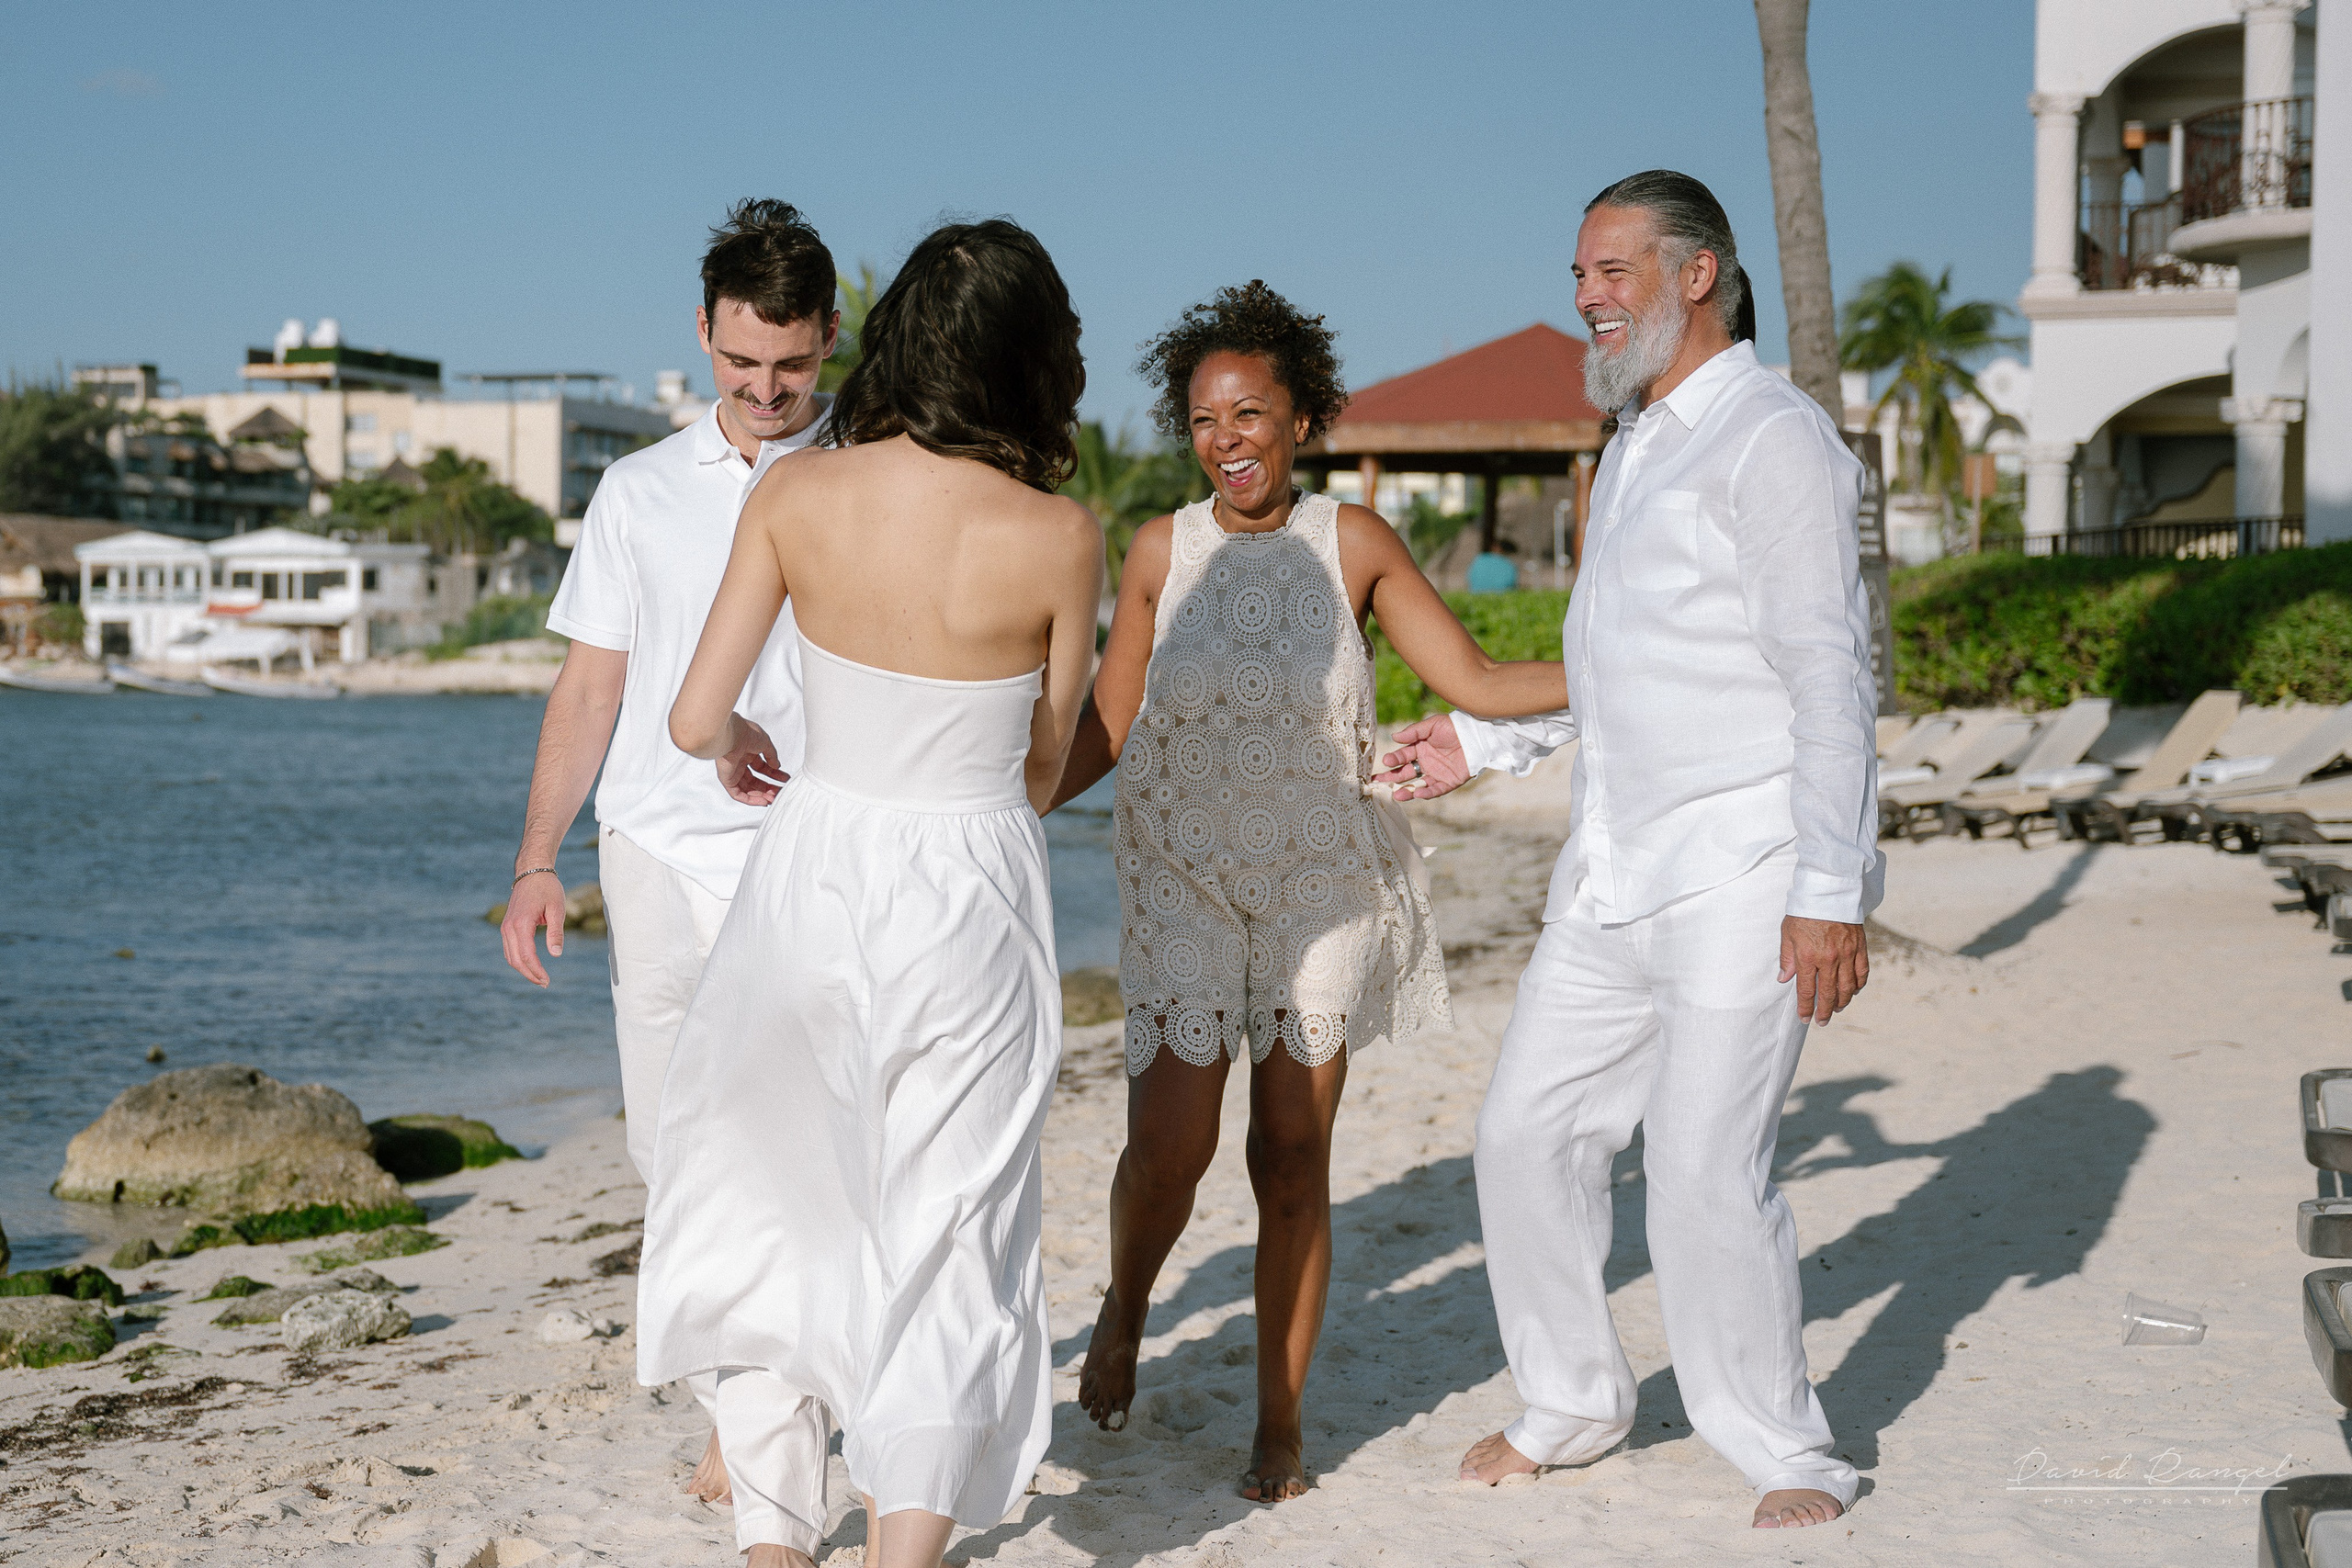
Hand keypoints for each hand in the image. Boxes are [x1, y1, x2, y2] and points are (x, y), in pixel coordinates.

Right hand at [501, 869, 566, 987]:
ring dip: (523, 969)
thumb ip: (556, 932)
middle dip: (529, 974)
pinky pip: (509, 949)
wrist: (532, 872)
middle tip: (545, 983)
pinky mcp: (507, 926)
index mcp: (522, 923)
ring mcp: (505, 927)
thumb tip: (556, 955)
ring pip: (510, 956)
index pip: (527, 955)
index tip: (547, 980)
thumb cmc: (548, 889)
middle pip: (515, 960)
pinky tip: (531, 965)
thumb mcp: (557, 909)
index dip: (536, 971)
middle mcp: (509, 927)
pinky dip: (518, 960)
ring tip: (539, 978)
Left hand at [715, 715, 789, 804]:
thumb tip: (776, 766)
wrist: (733, 735)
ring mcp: (732, 772)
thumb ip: (772, 755)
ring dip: (761, 796)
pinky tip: (763, 801)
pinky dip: (750, 800)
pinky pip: (738, 794)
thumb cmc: (747, 733)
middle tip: (780, 792)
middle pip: (755, 781)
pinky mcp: (726, 780)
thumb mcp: (765, 743)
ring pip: (747, 789)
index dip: (774, 774)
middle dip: (769, 788)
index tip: (785, 779)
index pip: (762, 768)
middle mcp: (739, 763)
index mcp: (747, 753)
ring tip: (773, 799)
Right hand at [1373, 714, 1469, 801]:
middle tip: (1378, 782)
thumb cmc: (1454, 727)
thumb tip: (1394, 737)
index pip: (1403, 756)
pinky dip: (1427, 793)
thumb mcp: (1432, 725)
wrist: (1477, 735)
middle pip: (1406, 773)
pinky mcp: (1449, 782)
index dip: (1393, 759)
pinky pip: (1436, 790)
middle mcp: (1426, 763)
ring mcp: (1437, 773)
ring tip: (1396, 794)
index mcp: (1420, 749)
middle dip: (1392, 778)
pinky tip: (1417, 794)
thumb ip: (1413, 732)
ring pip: (1418, 784)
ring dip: (1407, 790)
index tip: (1385, 761)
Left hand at [1778, 916, 1868, 1023]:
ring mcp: (1847, 954)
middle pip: (1829, 993)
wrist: (1829, 892)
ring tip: (1837, 1009)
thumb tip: (1783, 978)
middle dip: (1825, 1011)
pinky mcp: (1860, 947)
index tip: (1805, 1019)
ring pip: (1848, 987)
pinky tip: (1853, 991)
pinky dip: (1858, 985)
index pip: (1807, 990)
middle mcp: (1828, 959)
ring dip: (1842, 1002)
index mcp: (1808, 956)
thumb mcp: (1787, 932)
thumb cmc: (1804, 911)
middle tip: (1822, 1022)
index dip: (1806, 1008)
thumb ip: (1787, 958)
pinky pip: (1862, 972)